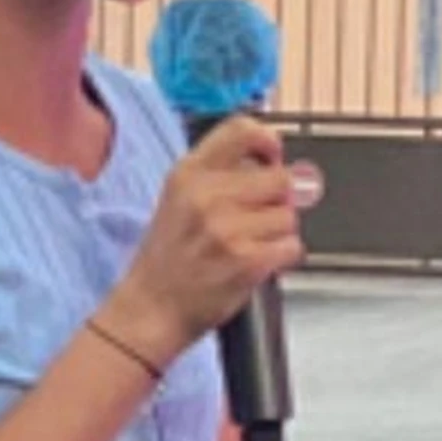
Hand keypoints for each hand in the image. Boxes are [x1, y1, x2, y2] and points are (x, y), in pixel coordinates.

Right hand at [109, 116, 301, 356]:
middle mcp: (206, 196)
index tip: (272, 158)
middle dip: (277, 200)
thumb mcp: (179, 200)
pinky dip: (282, 257)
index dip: (268, 141)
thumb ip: (225, 177)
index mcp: (188, 174)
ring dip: (277, 233)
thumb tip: (290, 170)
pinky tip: (255, 264)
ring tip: (247, 246)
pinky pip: (292, 246)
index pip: (242, 130)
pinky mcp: (247, 261)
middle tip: (254, 219)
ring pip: (289, 216)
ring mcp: (227, 229)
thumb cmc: (167, 259)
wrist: (149, 310)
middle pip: (280, 178)